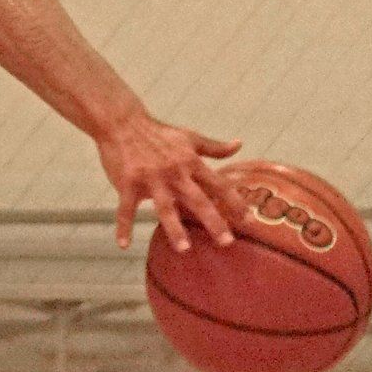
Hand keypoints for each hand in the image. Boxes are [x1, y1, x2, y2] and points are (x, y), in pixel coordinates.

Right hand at [95, 112, 246, 252]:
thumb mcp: (189, 137)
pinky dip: (123, 226)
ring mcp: (150, 179)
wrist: (123, 122)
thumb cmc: (159, 133)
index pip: (217, 183)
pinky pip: (126, 208)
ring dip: (174, 228)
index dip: (234, 201)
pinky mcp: (128, 183)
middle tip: (227, 242)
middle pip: (196, 199)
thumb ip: (214, 147)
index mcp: (190, 162)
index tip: (248, 220)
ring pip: (164, 207)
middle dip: (212, 220)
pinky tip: (124, 244)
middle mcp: (173, 172)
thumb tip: (239, 145)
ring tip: (184, 248)